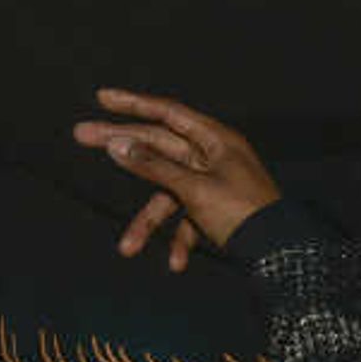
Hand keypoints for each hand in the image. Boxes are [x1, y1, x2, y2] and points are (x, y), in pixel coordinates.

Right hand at [75, 89, 284, 274]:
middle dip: (122, 148)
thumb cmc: (242, 212)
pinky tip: (177, 263)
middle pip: (159, 146)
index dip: (133, 104)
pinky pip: (188, 219)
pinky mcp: (215, 210)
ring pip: (168, 193)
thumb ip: (154, 166)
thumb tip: (118, 144)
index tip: (102, 98)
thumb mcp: (194, 188)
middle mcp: (212, 156)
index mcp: (214, 140)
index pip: (167, 112)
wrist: (280, 253)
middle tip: (80, 135)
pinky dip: (180, 239)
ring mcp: (213, 183)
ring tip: (128, 248)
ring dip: (150, 222)